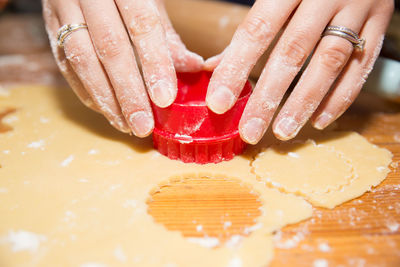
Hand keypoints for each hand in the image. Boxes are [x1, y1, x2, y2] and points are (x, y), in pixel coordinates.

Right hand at [42, 0, 202, 136]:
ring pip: (82, 59)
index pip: (142, 25)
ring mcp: (64, 8)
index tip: (165, 98)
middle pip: (110, 48)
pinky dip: (86, 91)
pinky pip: (65, 63)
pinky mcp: (51, 25)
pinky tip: (106, 110)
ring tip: (126, 125)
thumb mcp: (150, 1)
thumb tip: (193, 66)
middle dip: (128, 92)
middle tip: (143, 125)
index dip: (155, 64)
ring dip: (106, 99)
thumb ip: (167, 35)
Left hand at [205, 0, 393, 143]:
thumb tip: (215, 67)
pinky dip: (341, 97)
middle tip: (251, 130)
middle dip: (269, 96)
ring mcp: (357, 7)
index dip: (236, 68)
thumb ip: (250, 29)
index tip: (219, 102)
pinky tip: (319, 120)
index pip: (257, 31)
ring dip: (304, 102)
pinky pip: (362, 66)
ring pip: (329, 62)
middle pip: (292, 51)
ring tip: (284, 131)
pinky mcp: (380, 21)